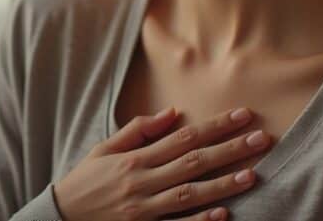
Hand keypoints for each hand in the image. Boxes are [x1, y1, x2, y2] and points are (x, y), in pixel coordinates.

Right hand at [53, 106, 270, 220]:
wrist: (60, 219)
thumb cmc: (85, 181)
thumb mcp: (105, 149)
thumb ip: (139, 130)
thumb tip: (172, 112)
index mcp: (136, 158)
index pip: (185, 136)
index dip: (216, 126)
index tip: (244, 115)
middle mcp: (143, 181)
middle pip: (194, 162)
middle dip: (230, 149)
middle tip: (262, 139)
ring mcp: (145, 209)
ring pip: (191, 194)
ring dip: (223, 184)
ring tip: (253, 175)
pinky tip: (224, 214)